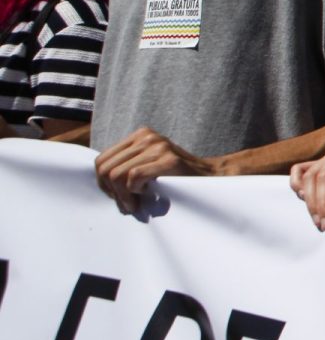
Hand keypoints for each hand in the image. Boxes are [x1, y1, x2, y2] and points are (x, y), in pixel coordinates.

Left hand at [94, 127, 216, 212]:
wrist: (211, 178)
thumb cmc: (176, 177)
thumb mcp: (148, 163)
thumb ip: (127, 165)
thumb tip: (99, 180)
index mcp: (140, 135)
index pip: (101, 160)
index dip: (103, 183)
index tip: (117, 196)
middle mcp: (147, 137)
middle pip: (105, 168)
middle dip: (111, 192)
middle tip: (125, 204)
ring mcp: (158, 146)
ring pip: (116, 175)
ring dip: (123, 196)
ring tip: (135, 204)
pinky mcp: (168, 160)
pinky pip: (134, 178)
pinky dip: (135, 192)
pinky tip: (147, 196)